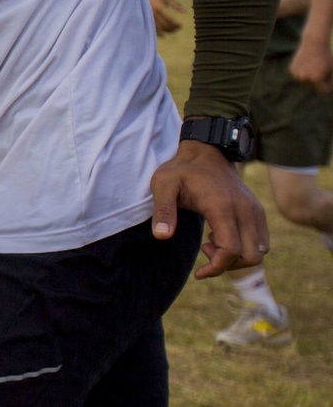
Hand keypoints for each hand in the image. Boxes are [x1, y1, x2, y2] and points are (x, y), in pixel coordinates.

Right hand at [143, 0, 184, 34]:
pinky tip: (164, 34)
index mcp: (159, 8)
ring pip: (160, 29)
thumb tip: (185, 10)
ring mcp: (148, 18)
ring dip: (167, 31)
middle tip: (178, 28)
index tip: (181, 25)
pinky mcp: (144, 21)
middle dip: (173, 28)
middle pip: (165, 25)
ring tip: (173, 30)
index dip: (176, 24)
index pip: (170, 20)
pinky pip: (153, 30)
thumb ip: (175, 4)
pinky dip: (159, 34)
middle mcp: (154, 14)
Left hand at [149, 140, 268, 278]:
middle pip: (251, 256)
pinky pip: (262, 241)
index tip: (198, 273)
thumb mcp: (163, 184)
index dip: (216, 268)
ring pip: (260, 251)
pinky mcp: (257, 211)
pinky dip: (245, 247)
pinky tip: (222, 233)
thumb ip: (163, 211)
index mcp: (222, 206)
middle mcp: (245, 210)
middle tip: (205, 249)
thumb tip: (161, 236)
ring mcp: (254, 210)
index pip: (231, 251)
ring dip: (237, 256)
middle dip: (227, 264)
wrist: (206, 150)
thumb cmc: (181, 169)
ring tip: (212, 240)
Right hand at [289, 40, 332, 92]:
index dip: (327, 85)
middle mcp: (305, 78)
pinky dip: (303, 71)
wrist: (314, 43)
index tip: (329, 76)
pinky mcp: (292, 70)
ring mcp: (297, 74)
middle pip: (313, 85)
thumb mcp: (331, 71)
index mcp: (316, 79)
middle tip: (320, 67)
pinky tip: (306, 63)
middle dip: (318, 79)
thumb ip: (329, 82)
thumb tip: (323, 92)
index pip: (322, 91)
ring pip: (305, 80)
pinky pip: (299, 75)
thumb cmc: (326, 57)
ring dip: (309, 76)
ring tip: (313, 65)